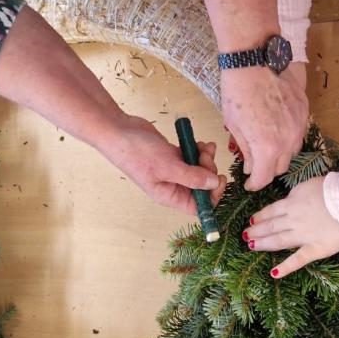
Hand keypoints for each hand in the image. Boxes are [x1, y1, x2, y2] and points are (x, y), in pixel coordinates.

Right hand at [99, 116, 225, 214]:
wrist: (119, 130)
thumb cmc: (136, 152)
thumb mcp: (167, 166)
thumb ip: (192, 177)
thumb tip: (214, 184)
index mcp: (169, 196)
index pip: (198, 206)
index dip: (212, 196)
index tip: (219, 179)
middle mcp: (172, 185)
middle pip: (202, 187)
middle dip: (209, 171)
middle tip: (205, 156)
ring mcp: (173, 170)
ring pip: (199, 170)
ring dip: (206, 159)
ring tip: (204, 146)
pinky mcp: (172, 156)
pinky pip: (193, 158)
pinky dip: (200, 151)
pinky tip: (200, 143)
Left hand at [222, 62, 308, 190]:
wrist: (254, 59)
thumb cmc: (237, 89)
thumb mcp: (234, 124)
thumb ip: (246, 149)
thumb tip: (251, 166)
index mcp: (267, 146)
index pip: (264, 178)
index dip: (255, 184)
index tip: (250, 183)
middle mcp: (288, 139)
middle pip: (281, 167)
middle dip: (267, 169)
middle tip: (256, 164)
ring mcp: (299, 124)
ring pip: (293, 150)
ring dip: (280, 153)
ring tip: (267, 145)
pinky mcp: (305, 110)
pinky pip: (299, 132)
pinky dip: (289, 136)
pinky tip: (277, 128)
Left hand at [241, 176, 338, 278]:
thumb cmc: (333, 189)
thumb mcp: (308, 185)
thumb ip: (296, 195)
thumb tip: (289, 200)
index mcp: (292, 203)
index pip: (271, 210)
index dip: (260, 216)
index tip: (252, 220)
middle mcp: (293, 220)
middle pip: (270, 226)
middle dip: (256, 231)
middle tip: (245, 235)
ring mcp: (303, 236)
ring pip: (278, 241)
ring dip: (263, 244)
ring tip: (251, 246)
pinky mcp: (315, 249)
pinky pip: (297, 260)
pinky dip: (285, 268)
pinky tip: (274, 273)